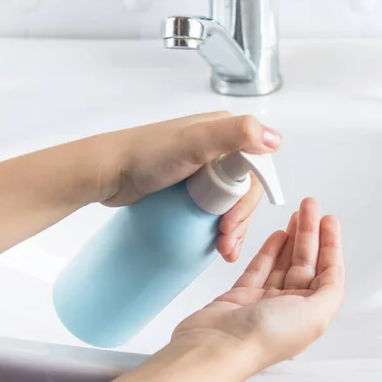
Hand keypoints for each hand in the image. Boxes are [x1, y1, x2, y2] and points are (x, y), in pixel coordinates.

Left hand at [96, 111, 281, 260]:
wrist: (106, 173)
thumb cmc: (146, 156)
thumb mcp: (195, 142)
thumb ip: (236, 134)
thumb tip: (275, 140)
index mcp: (225, 131)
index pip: (256, 169)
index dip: (250, 200)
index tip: (233, 223)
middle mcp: (217, 147)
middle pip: (244, 189)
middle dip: (240, 219)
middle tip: (225, 242)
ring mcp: (202, 167)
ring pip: (230, 200)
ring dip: (233, 227)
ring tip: (221, 249)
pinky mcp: (188, 185)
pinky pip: (213, 206)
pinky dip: (219, 225)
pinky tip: (216, 241)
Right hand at [171, 198, 344, 369]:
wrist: (216, 346)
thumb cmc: (262, 338)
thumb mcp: (313, 315)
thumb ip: (330, 292)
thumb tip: (335, 273)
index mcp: (310, 313)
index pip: (327, 272)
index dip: (330, 244)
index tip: (329, 221)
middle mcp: (290, 307)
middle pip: (306, 262)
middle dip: (310, 232)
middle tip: (311, 207)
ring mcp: (265, 300)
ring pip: (284, 261)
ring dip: (293, 236)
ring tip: (297, 213)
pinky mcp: (242, 295)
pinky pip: (261, 267)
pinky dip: (270, 250)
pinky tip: (278, 235)